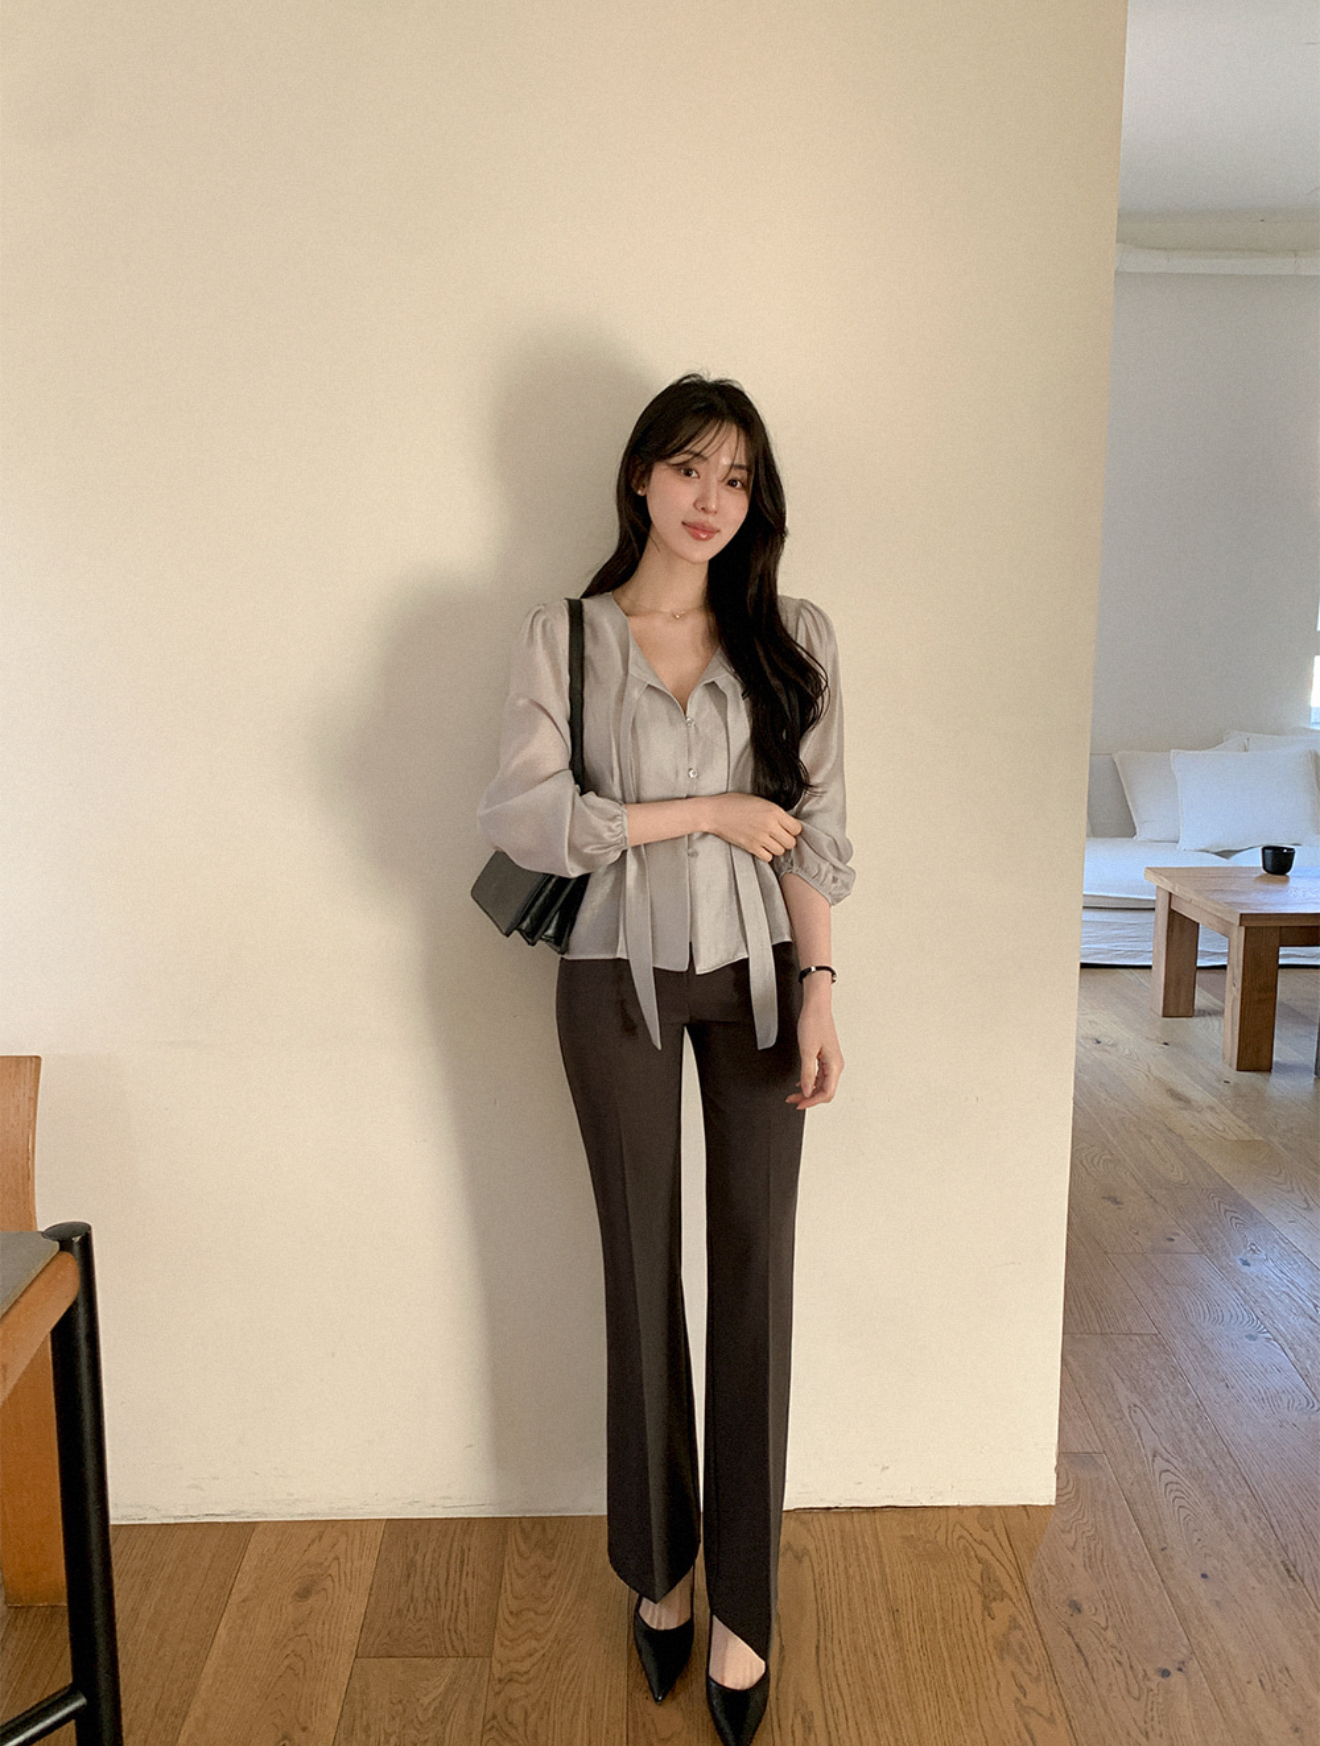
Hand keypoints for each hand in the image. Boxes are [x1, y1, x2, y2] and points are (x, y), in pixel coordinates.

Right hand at [704, 793, 801, 862]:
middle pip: (791, 842)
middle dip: (787, 840)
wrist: (715, 812)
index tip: (788, 829)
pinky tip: (762, 847)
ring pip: (781, 851)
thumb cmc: (734, 803)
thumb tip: (786, 823)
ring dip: (777, 848)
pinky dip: (766, 854)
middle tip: (779, 836)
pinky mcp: (751, 847)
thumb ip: (774, 812)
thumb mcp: (759, 801)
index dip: (793, 829)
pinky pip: (768, 857)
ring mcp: (760, 837)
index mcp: (773, 811)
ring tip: (770, 841)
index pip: (797, 828)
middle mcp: (769, 825)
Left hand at [786, 991, 842, 1108]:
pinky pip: (820, 1076)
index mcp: (834, 1065)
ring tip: (794, 1094)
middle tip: (793, 1100)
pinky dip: (810, 1082)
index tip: (799, 1104)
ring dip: (809, 1091)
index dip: (812, 1101)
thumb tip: (807, 1091)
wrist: (816, 1008)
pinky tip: (800, 1084)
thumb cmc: (814, 1023)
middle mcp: (836, 1065)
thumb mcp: (807, 1051)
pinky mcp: (826, 1057)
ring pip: (822, 1084)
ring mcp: (831, 1062)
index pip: (827, 1092)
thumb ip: (807, 1074)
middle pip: (825, 1091)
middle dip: (809, 1098)